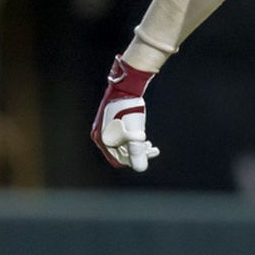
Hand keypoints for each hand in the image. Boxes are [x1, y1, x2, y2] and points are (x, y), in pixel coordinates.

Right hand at [91, 55, 160, 170]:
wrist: (127, 86)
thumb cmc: (128, 110)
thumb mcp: (133, 134)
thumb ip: (137, 152)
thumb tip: (141, 168)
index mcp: (102, 139)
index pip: (117, 160)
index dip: (133, 161)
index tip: (146, 156)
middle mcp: (102, 134)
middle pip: (121, 152)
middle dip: (137, 152)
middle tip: (153, 150)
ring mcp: (107, 126)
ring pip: (123, 143)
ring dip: (137, 146)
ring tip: (151, 145)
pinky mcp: (114, 120)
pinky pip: (123, 134)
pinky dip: (134, 138)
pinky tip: (144, 137)